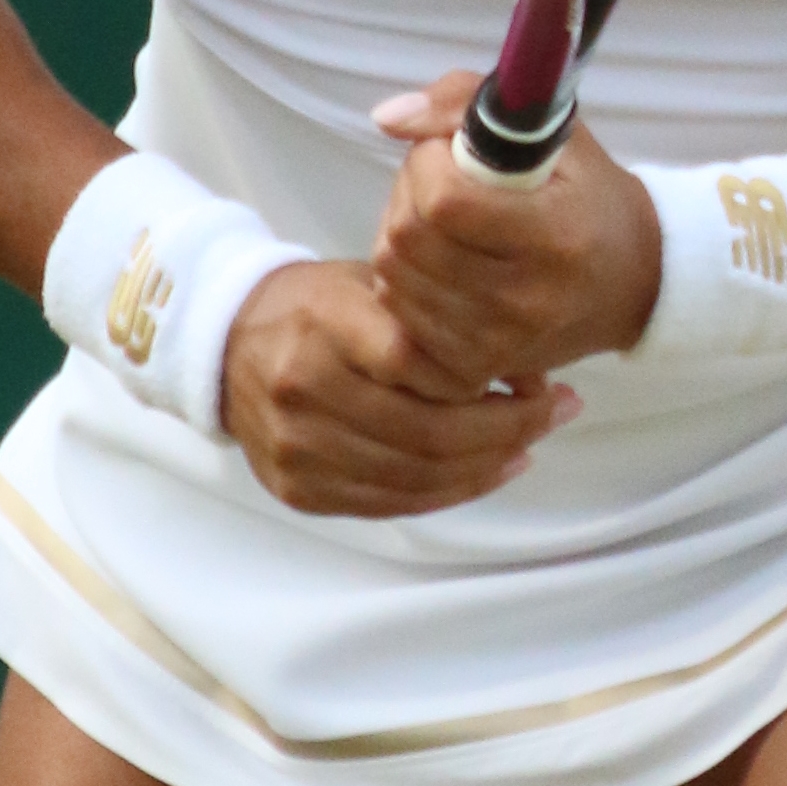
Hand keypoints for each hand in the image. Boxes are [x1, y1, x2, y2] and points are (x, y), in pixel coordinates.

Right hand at [221, 257, 578, 517]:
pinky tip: (489, 470)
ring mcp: (298, 447)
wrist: (227, 343)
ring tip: (531, 443)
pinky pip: (390, 503)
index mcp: (326, 324)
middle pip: (428, 433)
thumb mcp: (372, 282)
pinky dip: (449, 492)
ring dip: (488, 466)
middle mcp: (305, 388)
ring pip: (416, 478)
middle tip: (559, 414)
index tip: (541, 379)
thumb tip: (524, 365)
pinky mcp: (298, 488)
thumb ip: (436, 320)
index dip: (492, 382)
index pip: (420, 364)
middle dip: (510, 430)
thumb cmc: (319, 305)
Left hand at [370, 73, 663, 389]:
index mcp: (553, 235)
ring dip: (399, 236)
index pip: (444, 201)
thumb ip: (463, 101)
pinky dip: (406, 283)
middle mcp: (525, 299)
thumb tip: (386, 117)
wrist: (635, 283)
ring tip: (438, 222)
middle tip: (438, 181)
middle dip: (407, 193)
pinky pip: (400, 318)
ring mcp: (499, 342)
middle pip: (408, 239)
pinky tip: (436, 265)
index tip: (449, 151)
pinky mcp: (478, 367)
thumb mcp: (551, 130)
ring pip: (394, 278)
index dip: (428, 163)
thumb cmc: (590, 196)